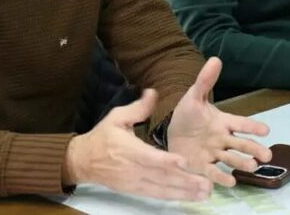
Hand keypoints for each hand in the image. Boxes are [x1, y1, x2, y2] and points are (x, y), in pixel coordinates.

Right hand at [64, 89, 211, 200]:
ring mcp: (135, 182)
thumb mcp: (117, 117)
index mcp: (129, 149)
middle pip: (162, 177)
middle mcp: (134, 169)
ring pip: (162, 189)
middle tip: (206, 184)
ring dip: (184, 192)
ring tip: (204, 193)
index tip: (184, 161)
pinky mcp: (136, 190)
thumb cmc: (102, 137)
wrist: (84, 161)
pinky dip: (174, 197)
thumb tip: (153, 92)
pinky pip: (157, 195)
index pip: (149, 157)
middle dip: (185, 181)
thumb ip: (138, 108)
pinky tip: (190, 197)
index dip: (167, 161)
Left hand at [167, 57, 271, 186]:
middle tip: (267, 156)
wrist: (171, 133)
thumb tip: (215, 59)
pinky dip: (221, 177)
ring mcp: (214, 154)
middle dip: (254, 149)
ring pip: (231, 159)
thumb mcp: (194, 96)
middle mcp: (222, 139)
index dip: (252, 126)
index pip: (241, 123)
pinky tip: (230, 182)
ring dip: (242, 163)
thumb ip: (205, 81)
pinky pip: (214, 172)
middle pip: (241, 144)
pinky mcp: (203, 166)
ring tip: (252, 167)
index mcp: (223, 122)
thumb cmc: (188, 115)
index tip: (266, 130)